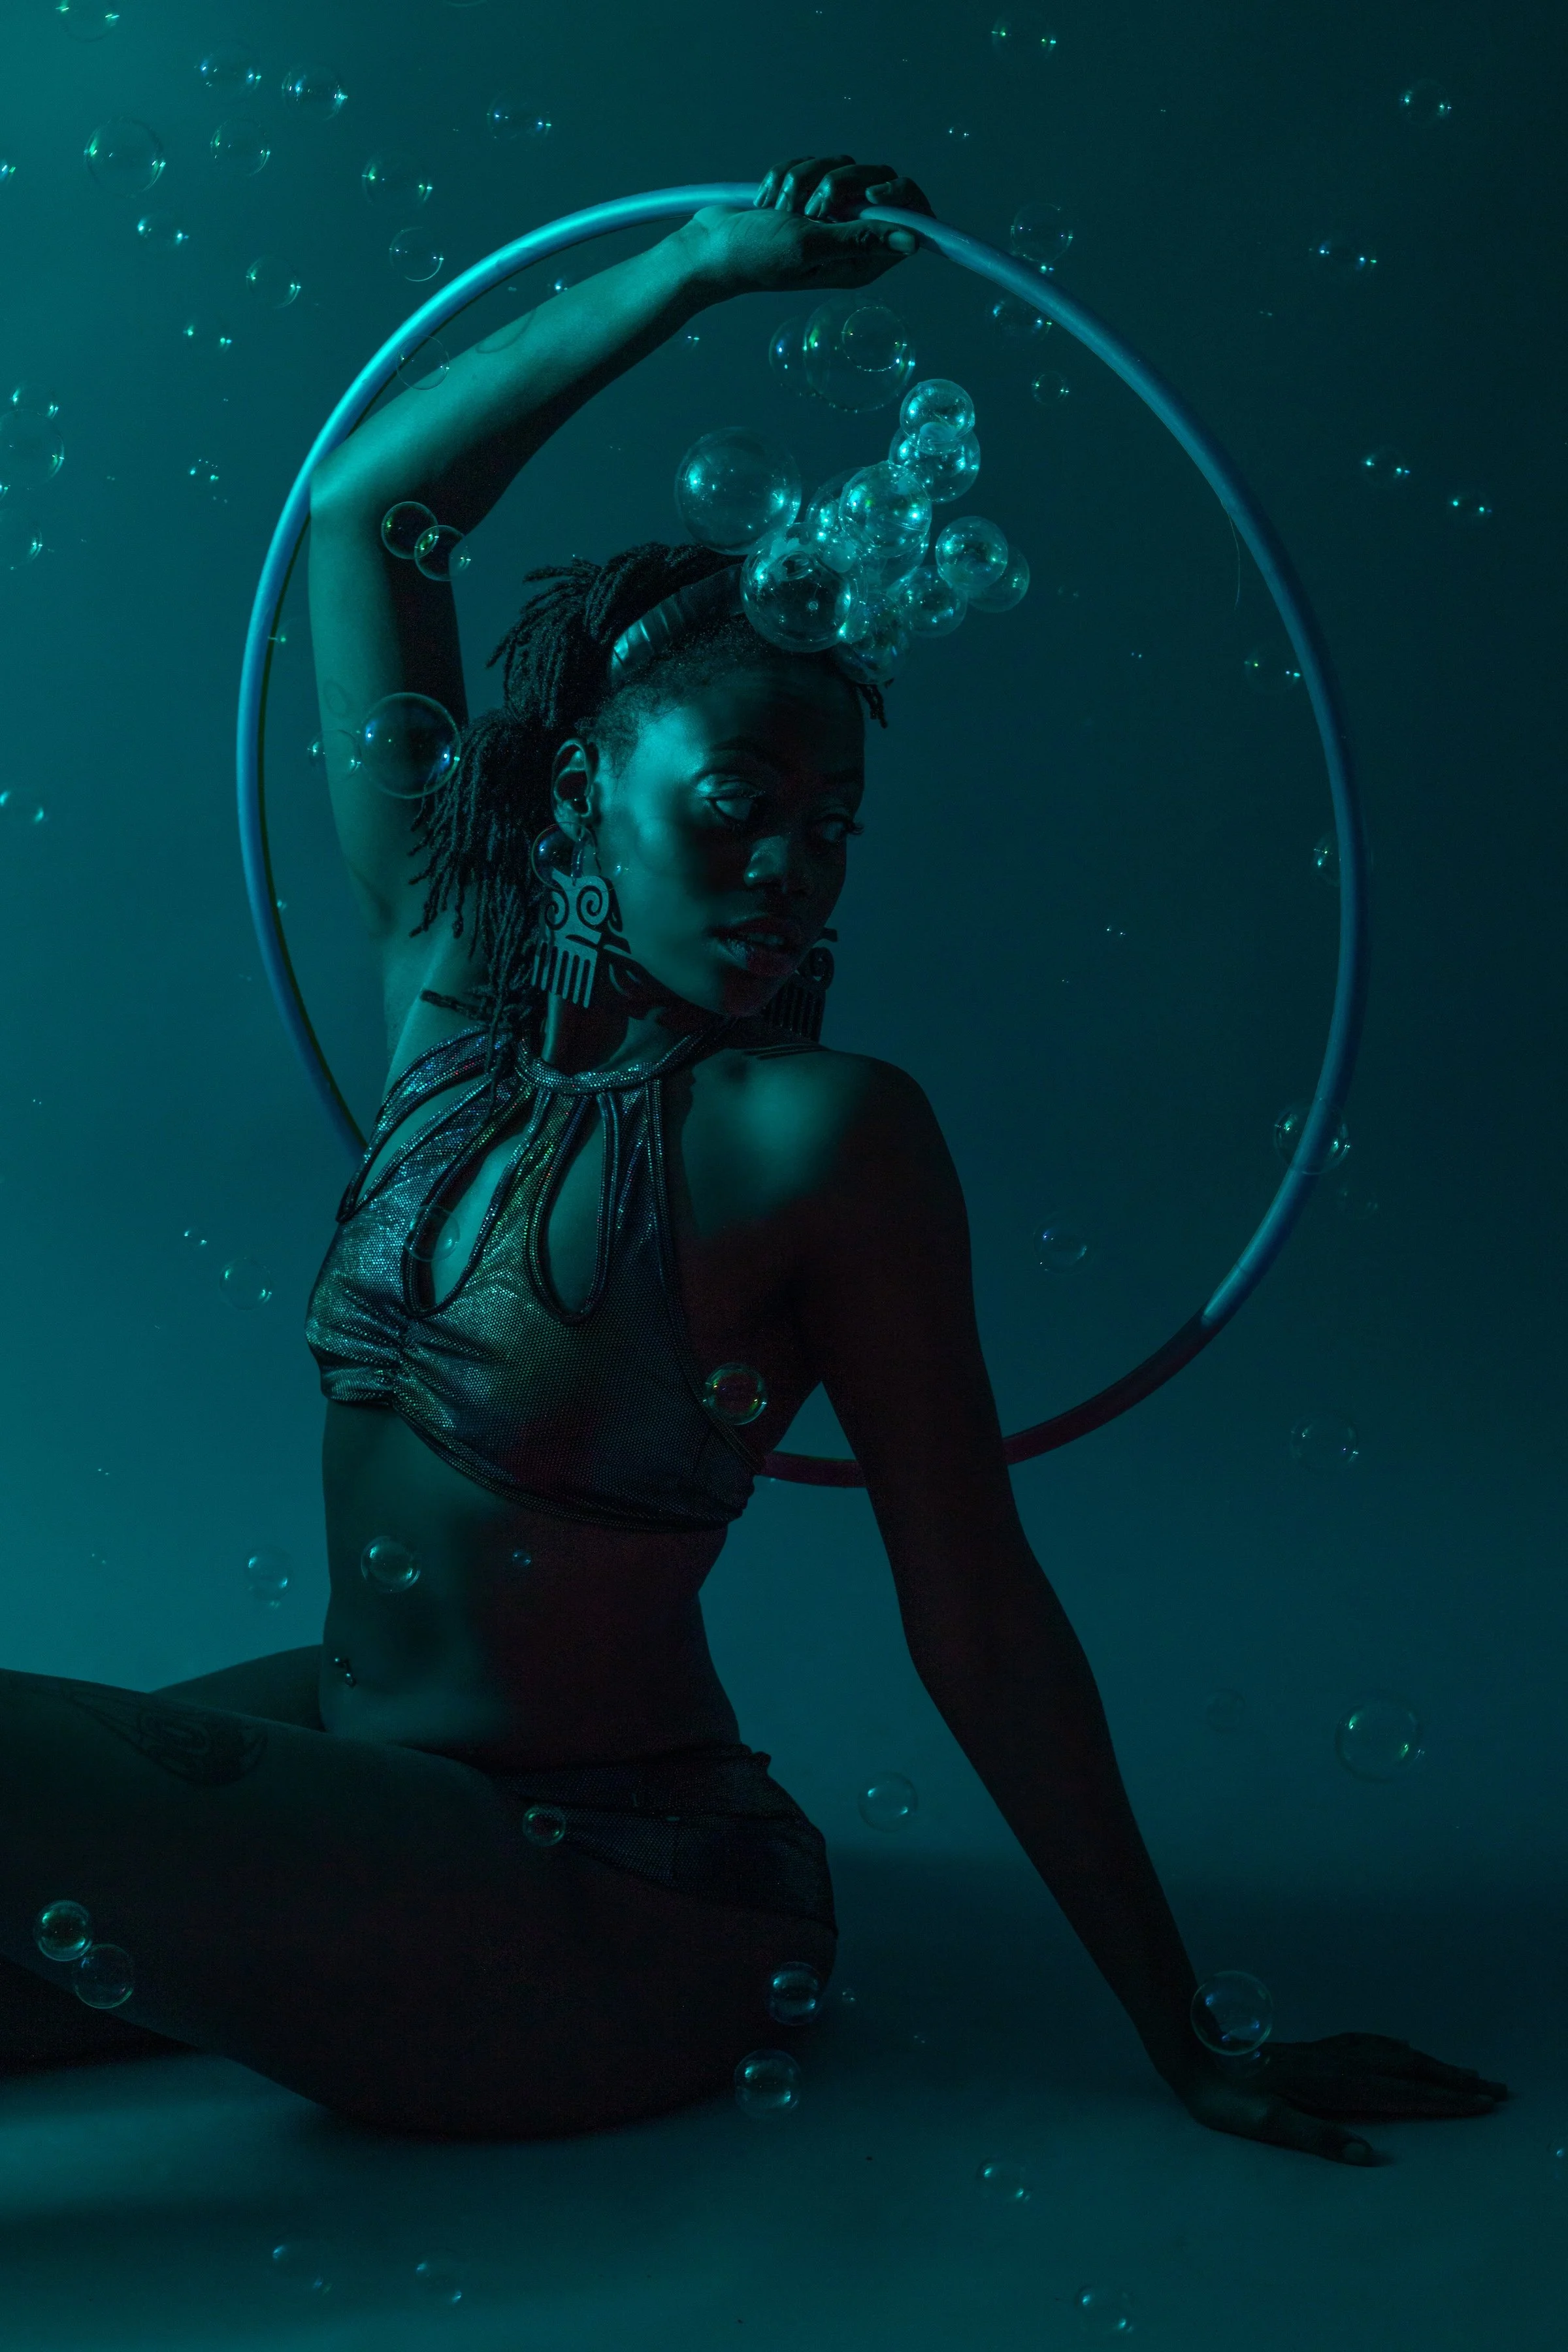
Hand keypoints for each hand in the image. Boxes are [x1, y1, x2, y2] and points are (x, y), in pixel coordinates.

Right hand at [684, 154, 933, 300]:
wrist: (711, 245)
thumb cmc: (757, 255)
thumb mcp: (811, 245)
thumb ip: (861, 239)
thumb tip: (913, 242)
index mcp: (862, 260)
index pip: (908, 218)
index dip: (897, 195)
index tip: (871, 191)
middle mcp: (852, 238)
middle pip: (878, 181)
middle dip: (841, 181)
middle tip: (812, 206)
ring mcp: (830, 215)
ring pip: (841, 166)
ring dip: (805, 178)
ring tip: (781, 209)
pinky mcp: (808, 195)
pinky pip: (813, 163)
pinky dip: (787, 176)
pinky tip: (769, 202)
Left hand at [1173, 2032, 1509, 2165]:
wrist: (1196, 2057)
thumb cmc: (1228, 2100)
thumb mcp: (1266, 2125)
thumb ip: (1317, 2137)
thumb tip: (1368, 2154)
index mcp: (1332, 2084)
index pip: (1401, 2093)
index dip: (1443, 2099)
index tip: (1481, 2103)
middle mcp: (1335, 2062)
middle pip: (1406, 2068)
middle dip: (1451, 2079)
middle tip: (1493, 2088)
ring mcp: (1326, 2053)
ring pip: (1392, 2054)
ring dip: (1430, 2063)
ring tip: (1463, 2072)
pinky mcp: (1314, 2051)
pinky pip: (1370, 2045)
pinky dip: (1398, 2049)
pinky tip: (1404, 2051)